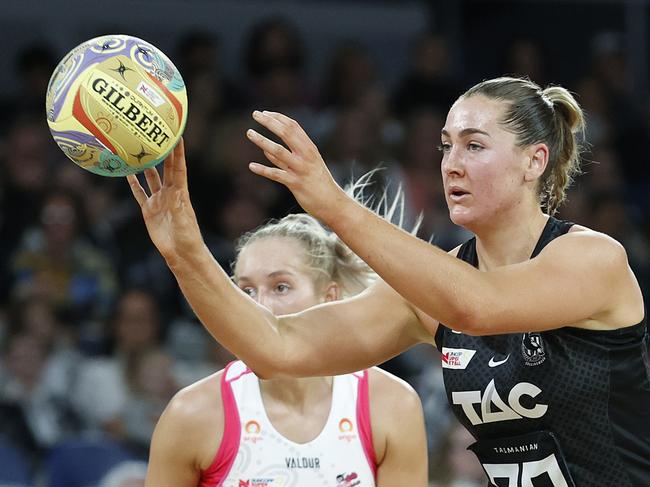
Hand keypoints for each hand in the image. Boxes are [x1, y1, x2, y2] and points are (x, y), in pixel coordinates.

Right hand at [127, 139, 202, 262]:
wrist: (181, 253)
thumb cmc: (187, 237)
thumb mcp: (182, 221)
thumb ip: (177, 206)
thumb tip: (175, 193)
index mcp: (180, 193)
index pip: (178, 168)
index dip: (178, 153)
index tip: (177, 136)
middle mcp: (170, 193)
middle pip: (165, 168)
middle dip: (162, 152)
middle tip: (156, 135)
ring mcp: (158, 201)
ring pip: (151, 178)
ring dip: (146, 165)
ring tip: (139, 149)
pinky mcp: (149, 210)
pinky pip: (139, 194)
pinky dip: (134, 184)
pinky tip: (127, 173)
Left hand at [246, 111, 347, 221]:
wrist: (332, 203)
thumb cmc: (318, 183)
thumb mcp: (306, 165)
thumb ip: (285, 158)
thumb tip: (266, 150)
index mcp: (309, 148)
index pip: (293, 126)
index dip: (278, 118)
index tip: (264, 113)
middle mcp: (306, 156)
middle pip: (286, 133)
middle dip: (270, 122)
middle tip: (255, 114)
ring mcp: (301, 169)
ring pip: (279, 151)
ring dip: (262, 141)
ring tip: (249, 133)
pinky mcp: (296, 184)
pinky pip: (277, 174)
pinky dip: (263, 170)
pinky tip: (251, 166)